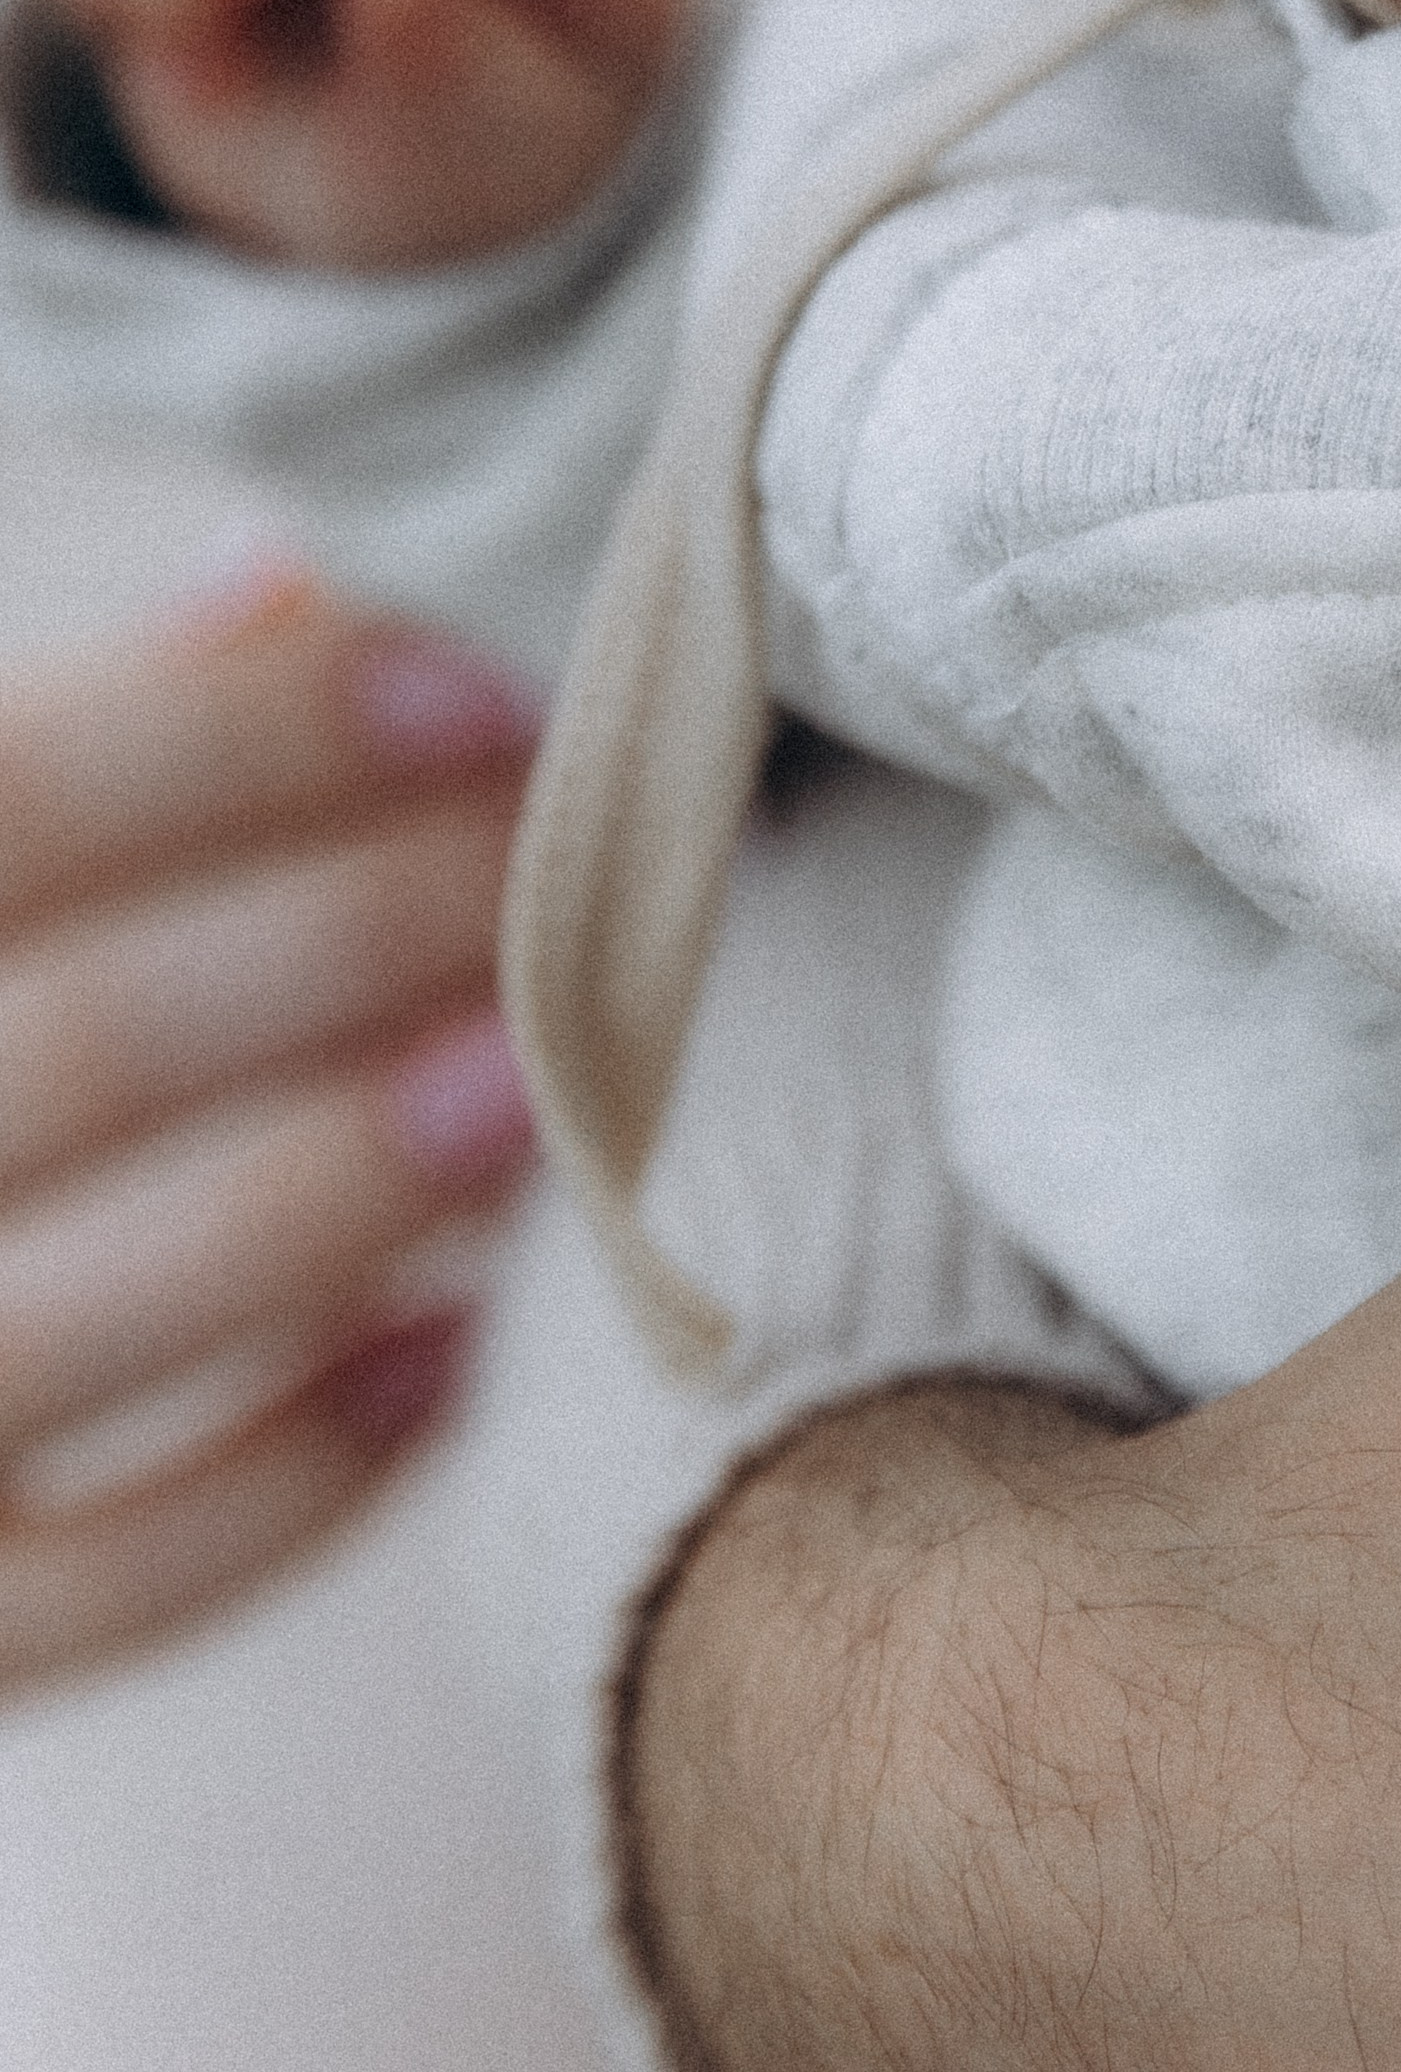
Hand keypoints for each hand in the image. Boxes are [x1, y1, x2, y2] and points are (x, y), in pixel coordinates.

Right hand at [0, 557, 538, 1692]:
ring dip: (335, 1189)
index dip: (249, 744)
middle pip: (71, 1051)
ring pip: (64, 1320)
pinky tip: (455, 1346)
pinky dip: (287, 1476)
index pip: (3, 807)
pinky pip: (97, 1592)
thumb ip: (77, 740)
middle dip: (349, 948)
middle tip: (565, 873)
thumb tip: (285, 589)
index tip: (483, 697)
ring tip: (537, 1081)